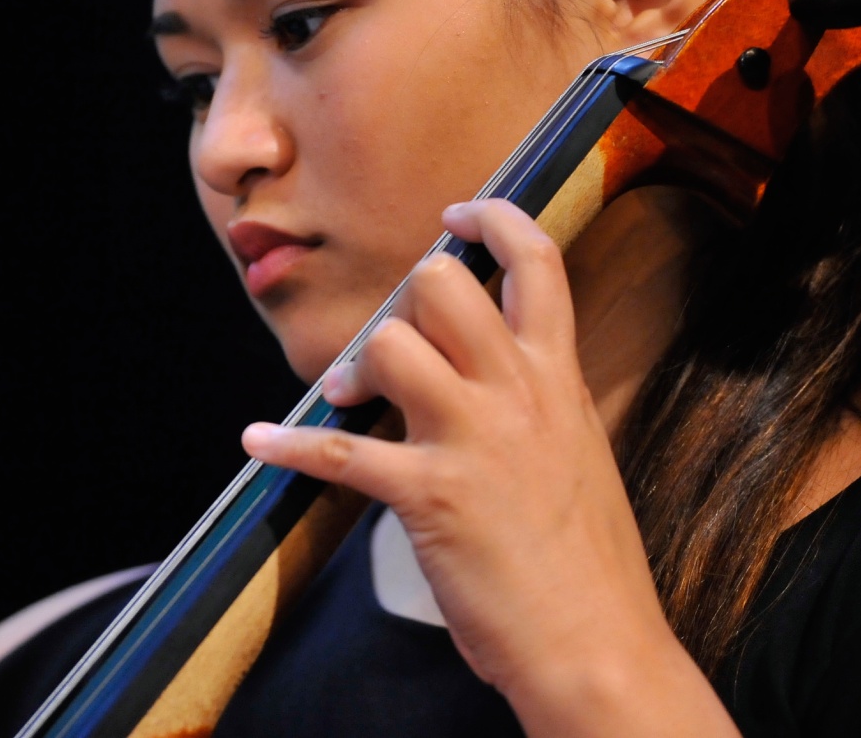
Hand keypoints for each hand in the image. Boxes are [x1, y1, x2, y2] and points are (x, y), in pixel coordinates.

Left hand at [244, 200, 732, 735]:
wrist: (599, 645)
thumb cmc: (590, 564)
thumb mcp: (580, 454)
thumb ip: (540, 404)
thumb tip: (496, 376)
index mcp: (559, 379)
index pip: (537, 261)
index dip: (492, 219)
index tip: (455, 215)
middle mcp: (518, 394)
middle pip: (441, 284)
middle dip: (401, 301)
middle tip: (392, 343)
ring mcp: (472, 440)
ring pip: (390, 344)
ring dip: (355, 367)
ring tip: (348, 399)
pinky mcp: (429, 496)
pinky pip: (339, 452)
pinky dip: (288, 444)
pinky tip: (261, 441)